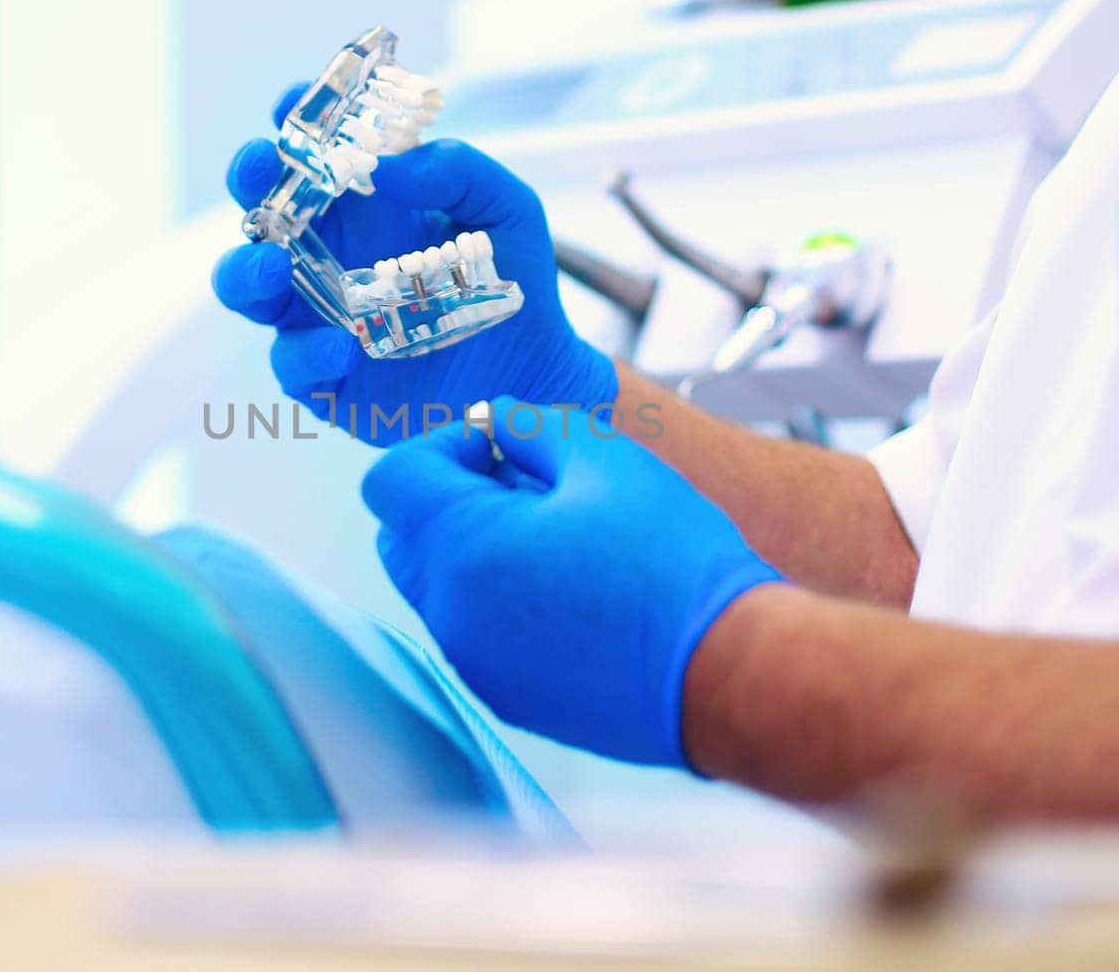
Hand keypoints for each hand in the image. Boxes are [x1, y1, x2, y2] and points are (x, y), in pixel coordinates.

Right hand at [213, 85, 615, 444]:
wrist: (531, 374)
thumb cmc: (511, 281)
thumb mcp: (506, 209)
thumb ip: (458, 171)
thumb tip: (391, 166)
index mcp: (363, 203)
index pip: (313, 150)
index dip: (294, 121)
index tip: (292, 103)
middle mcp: (328, 252)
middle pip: (261, 208)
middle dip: (250, 182)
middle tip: (260, 168)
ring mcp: (318, 313)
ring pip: (249, 287)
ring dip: (246, 271)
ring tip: (272, 267)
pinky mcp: (324, 376)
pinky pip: (292, 362)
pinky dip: (308, 354)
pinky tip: (344, 349)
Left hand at [361, 398, 782, 766]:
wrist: (728, 670)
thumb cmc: (672, 563)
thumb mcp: (602, 458)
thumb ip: (527, 425)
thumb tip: (493, 423)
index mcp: (463, 547)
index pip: (390, 480)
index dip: (439, 447)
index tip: (494, 447)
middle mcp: (451, 614)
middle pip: (402, 537)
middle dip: (448, 499)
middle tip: (524, 485)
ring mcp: (475, 663)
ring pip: (437, 587)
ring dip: (473, 550)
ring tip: (557, 537)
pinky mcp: (506, 696)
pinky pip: (474, 633)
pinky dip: (498, 601)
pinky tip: (570, 589)